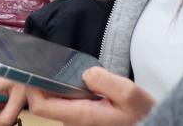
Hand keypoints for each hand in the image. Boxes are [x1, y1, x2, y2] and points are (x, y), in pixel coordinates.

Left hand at [24, 67, 154, 125]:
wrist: (151, 124)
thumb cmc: (140, 113)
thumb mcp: (129, 94)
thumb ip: (105, 81)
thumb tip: (85, 73)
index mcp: (82, 116)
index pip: (41, 107)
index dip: (31, 88)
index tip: (31, 69)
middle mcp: (74, 122)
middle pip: (44, 103)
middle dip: (42, 83)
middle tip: (47, 62)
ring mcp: (77, 122)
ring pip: (55, 103)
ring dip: (56, 86)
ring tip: (66, 70)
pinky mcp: (82, 119)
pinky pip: (65, 104)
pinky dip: (65, 91)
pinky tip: (78, 81)